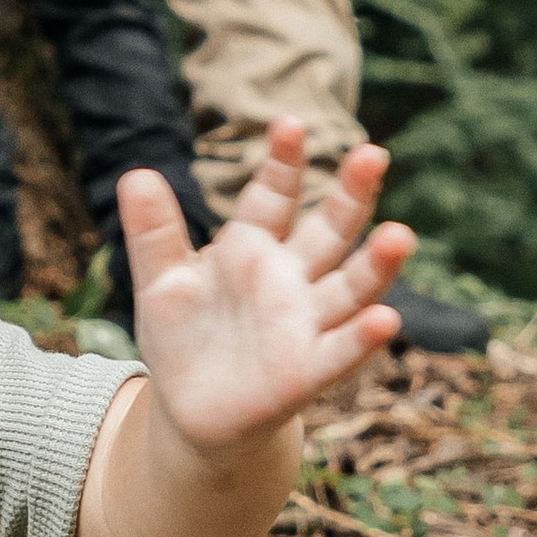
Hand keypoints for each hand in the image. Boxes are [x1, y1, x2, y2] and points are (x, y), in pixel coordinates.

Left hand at [120, 136, 413, 455]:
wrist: (192, 412)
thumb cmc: (184, 339)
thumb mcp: (161, 282)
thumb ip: (153, 232)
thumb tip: (136, 173)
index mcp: (252, 249)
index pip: (272, 197)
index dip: (282, 164)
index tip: (289, 124)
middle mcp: (290, 280)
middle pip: (329, 231)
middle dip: (351, 195)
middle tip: (372, 155)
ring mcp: (304, 324)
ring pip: (350, 288)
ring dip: (376, 264)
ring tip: (400, 234)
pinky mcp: (306, 373)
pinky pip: (340, 352)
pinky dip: (362, 338)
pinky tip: (386, 319)